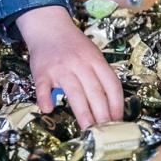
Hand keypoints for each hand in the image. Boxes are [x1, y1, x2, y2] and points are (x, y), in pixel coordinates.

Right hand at [16, 5, 123, 128]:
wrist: (49, 27)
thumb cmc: (74, 46)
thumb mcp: (92, 54)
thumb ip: (100, 76)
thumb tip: (110, 108)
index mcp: (96, 60)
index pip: (111, 85)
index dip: (117, 105)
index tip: (118, 122)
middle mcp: (80, 63)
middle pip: (95, 91)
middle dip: (102, 115)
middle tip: (106, 133)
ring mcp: (61, 68)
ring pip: (74, 92)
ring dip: (83, 113)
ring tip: (89, 130)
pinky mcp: (42, 71)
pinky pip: (43, 86)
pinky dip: (45, 98)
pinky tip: (48, 109)